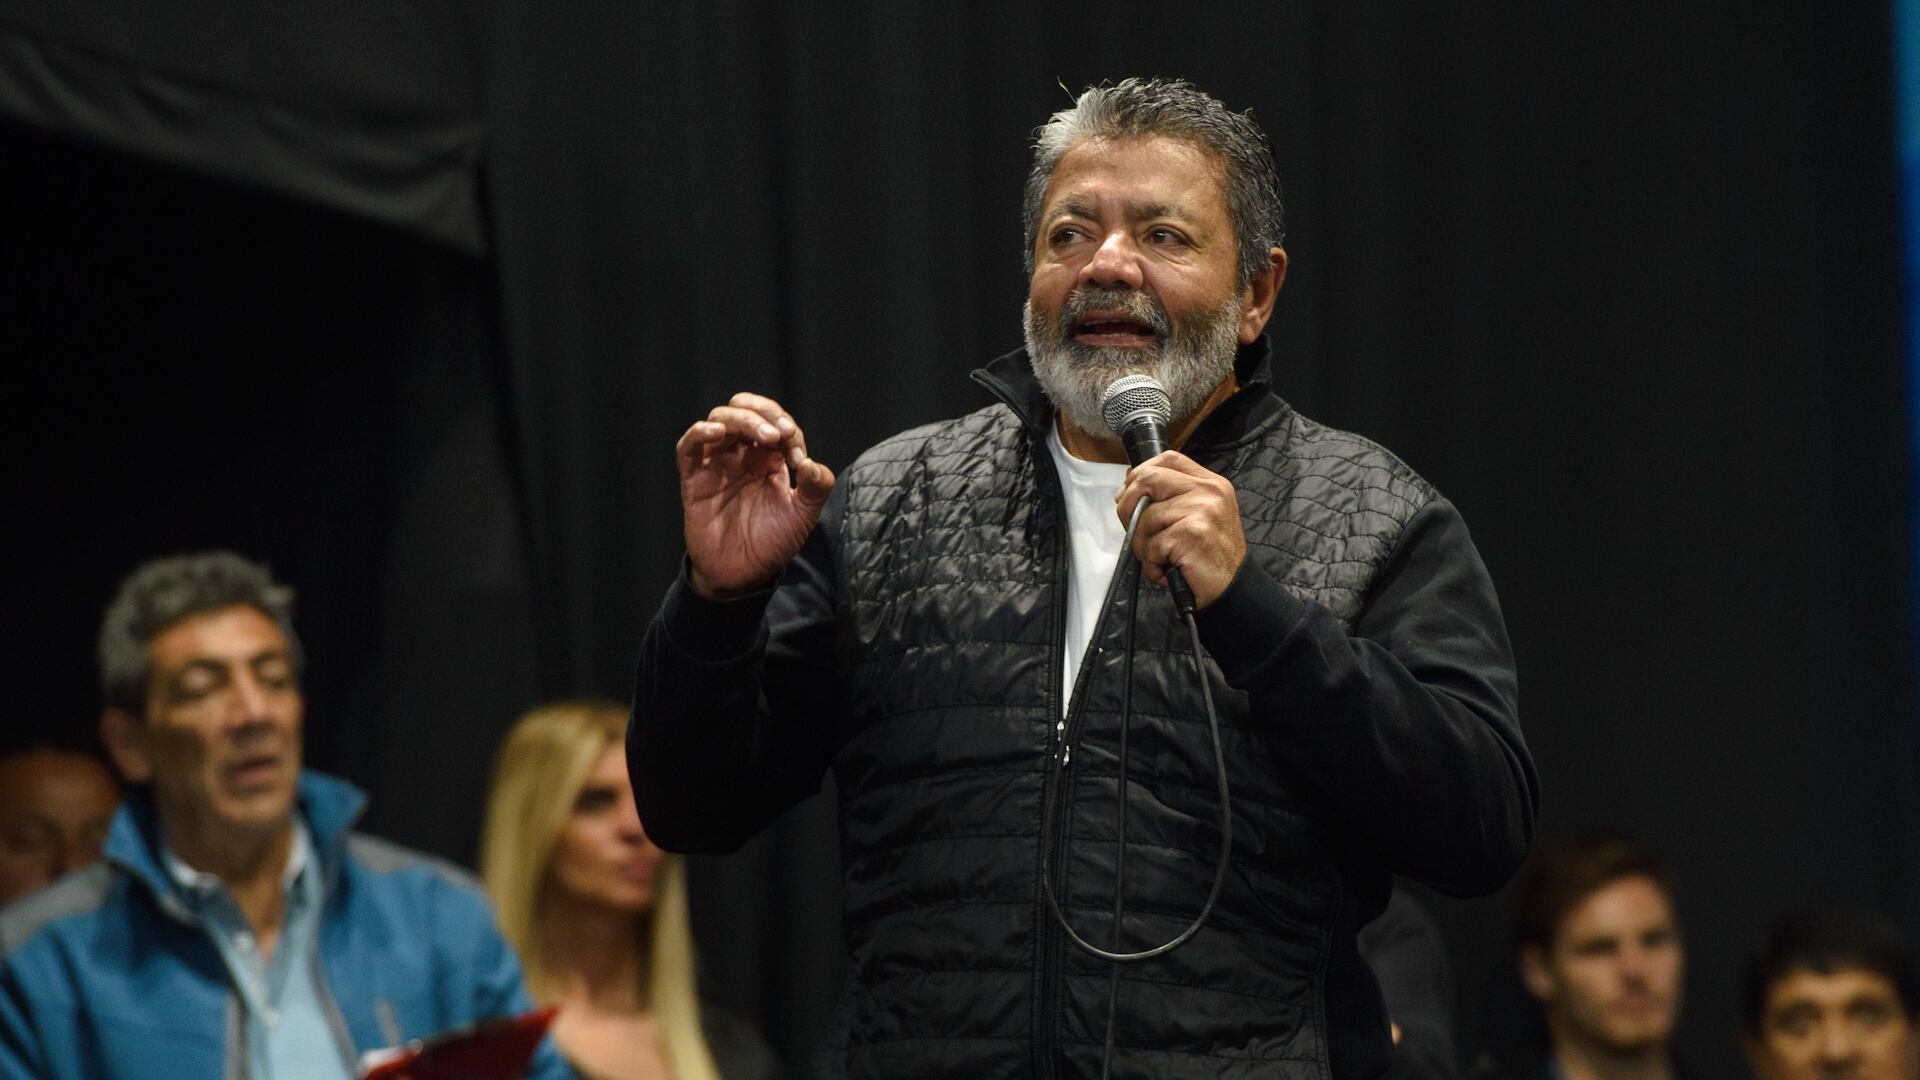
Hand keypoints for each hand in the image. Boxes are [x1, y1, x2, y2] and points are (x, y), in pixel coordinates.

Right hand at [676, 393, 835, 598]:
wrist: (743, 574)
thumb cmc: (772, 543)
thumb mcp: (803, 516)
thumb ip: (815, 489)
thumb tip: (812, 463)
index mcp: (769, 458)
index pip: (777, 424)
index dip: (789, 432)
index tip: (799, 458)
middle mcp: (742, 454)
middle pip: (746, 410)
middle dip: (765, 413)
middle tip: (781, 433)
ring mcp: (717, 463)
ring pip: (721, 419)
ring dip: (743, 420)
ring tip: (764, 436)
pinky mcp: (694, 478)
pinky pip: (689, 446)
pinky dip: (700, 432)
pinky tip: (717, 432)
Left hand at [1115, 451, 1244, 609]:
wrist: (1233, 588)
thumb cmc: (1210, 556)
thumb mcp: (1200, 515)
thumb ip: (1173, 497)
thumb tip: (1131, 485)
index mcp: (1211, 483)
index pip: (1168, 459)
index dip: (1141, 473)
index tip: (1130, 494)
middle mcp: (1209, 492)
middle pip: (1149, 479)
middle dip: (1129, 506)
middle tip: (1133, 529)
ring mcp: (1202, 510)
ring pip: (1146, 517)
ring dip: (1143, 545)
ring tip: (1160, 558)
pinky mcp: (1191, 533)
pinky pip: (1152, 544)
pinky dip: (1151, 564)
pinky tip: (1167, 570)